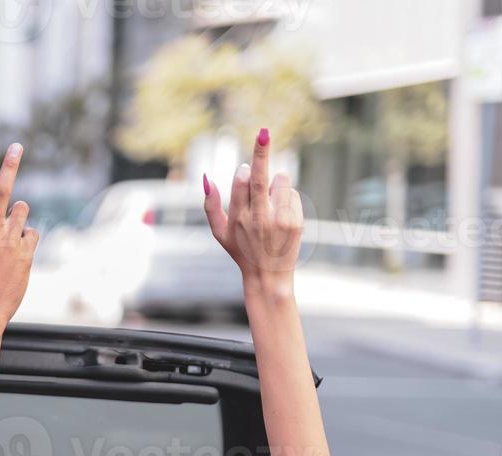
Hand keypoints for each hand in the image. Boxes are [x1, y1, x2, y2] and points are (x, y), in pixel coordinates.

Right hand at [0, 144, 39, 328]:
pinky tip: (17, 253)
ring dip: (17, 215)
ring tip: (8, 234)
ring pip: (22, 210)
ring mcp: (11, 243)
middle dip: (10, 166)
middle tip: (17, 145)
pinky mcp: (26, 254)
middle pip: (3, 192)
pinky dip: (26, 238)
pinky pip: (32, 233)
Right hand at [203, 129, 303, 292]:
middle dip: (261, 153)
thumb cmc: (241, 250)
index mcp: (238, 218)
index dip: (243, 172)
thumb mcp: (219, 232)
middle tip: (263, 133)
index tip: (245, 167)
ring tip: (271, 203)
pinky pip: (292, 194)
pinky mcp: (295, 221)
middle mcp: (258, 218)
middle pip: (259, 177)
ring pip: (281, 181)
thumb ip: (210, 205)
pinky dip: (287, 198)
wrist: (268, 275)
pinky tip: (281, 215)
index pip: (241, 184)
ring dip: (276, 184)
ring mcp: (278, 219)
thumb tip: (206, 178)